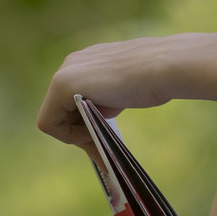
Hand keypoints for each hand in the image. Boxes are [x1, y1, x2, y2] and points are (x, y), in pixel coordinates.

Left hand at [37, 39, 170, 146]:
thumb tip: (97, 123)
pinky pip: (50, 123)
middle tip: (103, 152)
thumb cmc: (155, 79)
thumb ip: (105, 100)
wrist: (166, 67)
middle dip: (81, 135)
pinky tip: (95, 136)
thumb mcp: (123, 92)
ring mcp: (64, 73)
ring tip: (102, 148)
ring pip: (54, 119)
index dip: (84, 125)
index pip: (71, 102)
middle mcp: (70, 64)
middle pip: (61, 112)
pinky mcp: (62, 85)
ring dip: (78, 138)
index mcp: (85, 62)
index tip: (103, 136)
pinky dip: (69, 137)